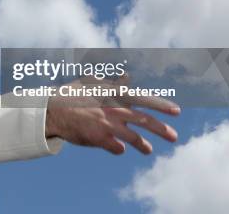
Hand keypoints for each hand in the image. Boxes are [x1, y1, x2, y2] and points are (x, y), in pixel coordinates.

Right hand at [44, 76, 179, 154]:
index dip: (161, 105)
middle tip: (173, 136)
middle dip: (162, 129)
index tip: (176, 111)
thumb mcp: (91, 84)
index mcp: (114, 94)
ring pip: (134, 138)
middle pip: (144, 120)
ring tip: (149, 150)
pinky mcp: (100, 140)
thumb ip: (112, 83)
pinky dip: (119, 148)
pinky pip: (117, 147)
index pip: (143, 99)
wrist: (51, 111)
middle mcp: (114, 109)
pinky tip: (118, 148)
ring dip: (144, 145)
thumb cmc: (71, 95)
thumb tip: (127, 77)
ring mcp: (108, 126)